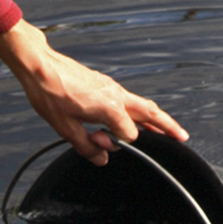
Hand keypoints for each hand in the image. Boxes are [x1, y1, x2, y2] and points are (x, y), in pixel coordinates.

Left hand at [0, 20, 186, 164]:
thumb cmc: (50, 94)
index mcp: (111, 108)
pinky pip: (129, 99)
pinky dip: (139, 109)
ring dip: (156, 117)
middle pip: (151, 113)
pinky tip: (134, 116)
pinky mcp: (105, 84)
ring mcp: (112, 87)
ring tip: (166, 129)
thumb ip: (87, 147)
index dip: (117, 144)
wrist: (40, 66)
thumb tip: (102, 157)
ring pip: (142, 104)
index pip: (129, 135)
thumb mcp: (65, 128)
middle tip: (182, 137)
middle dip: (168, 126)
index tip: (99, 142)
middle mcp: (117, 95)